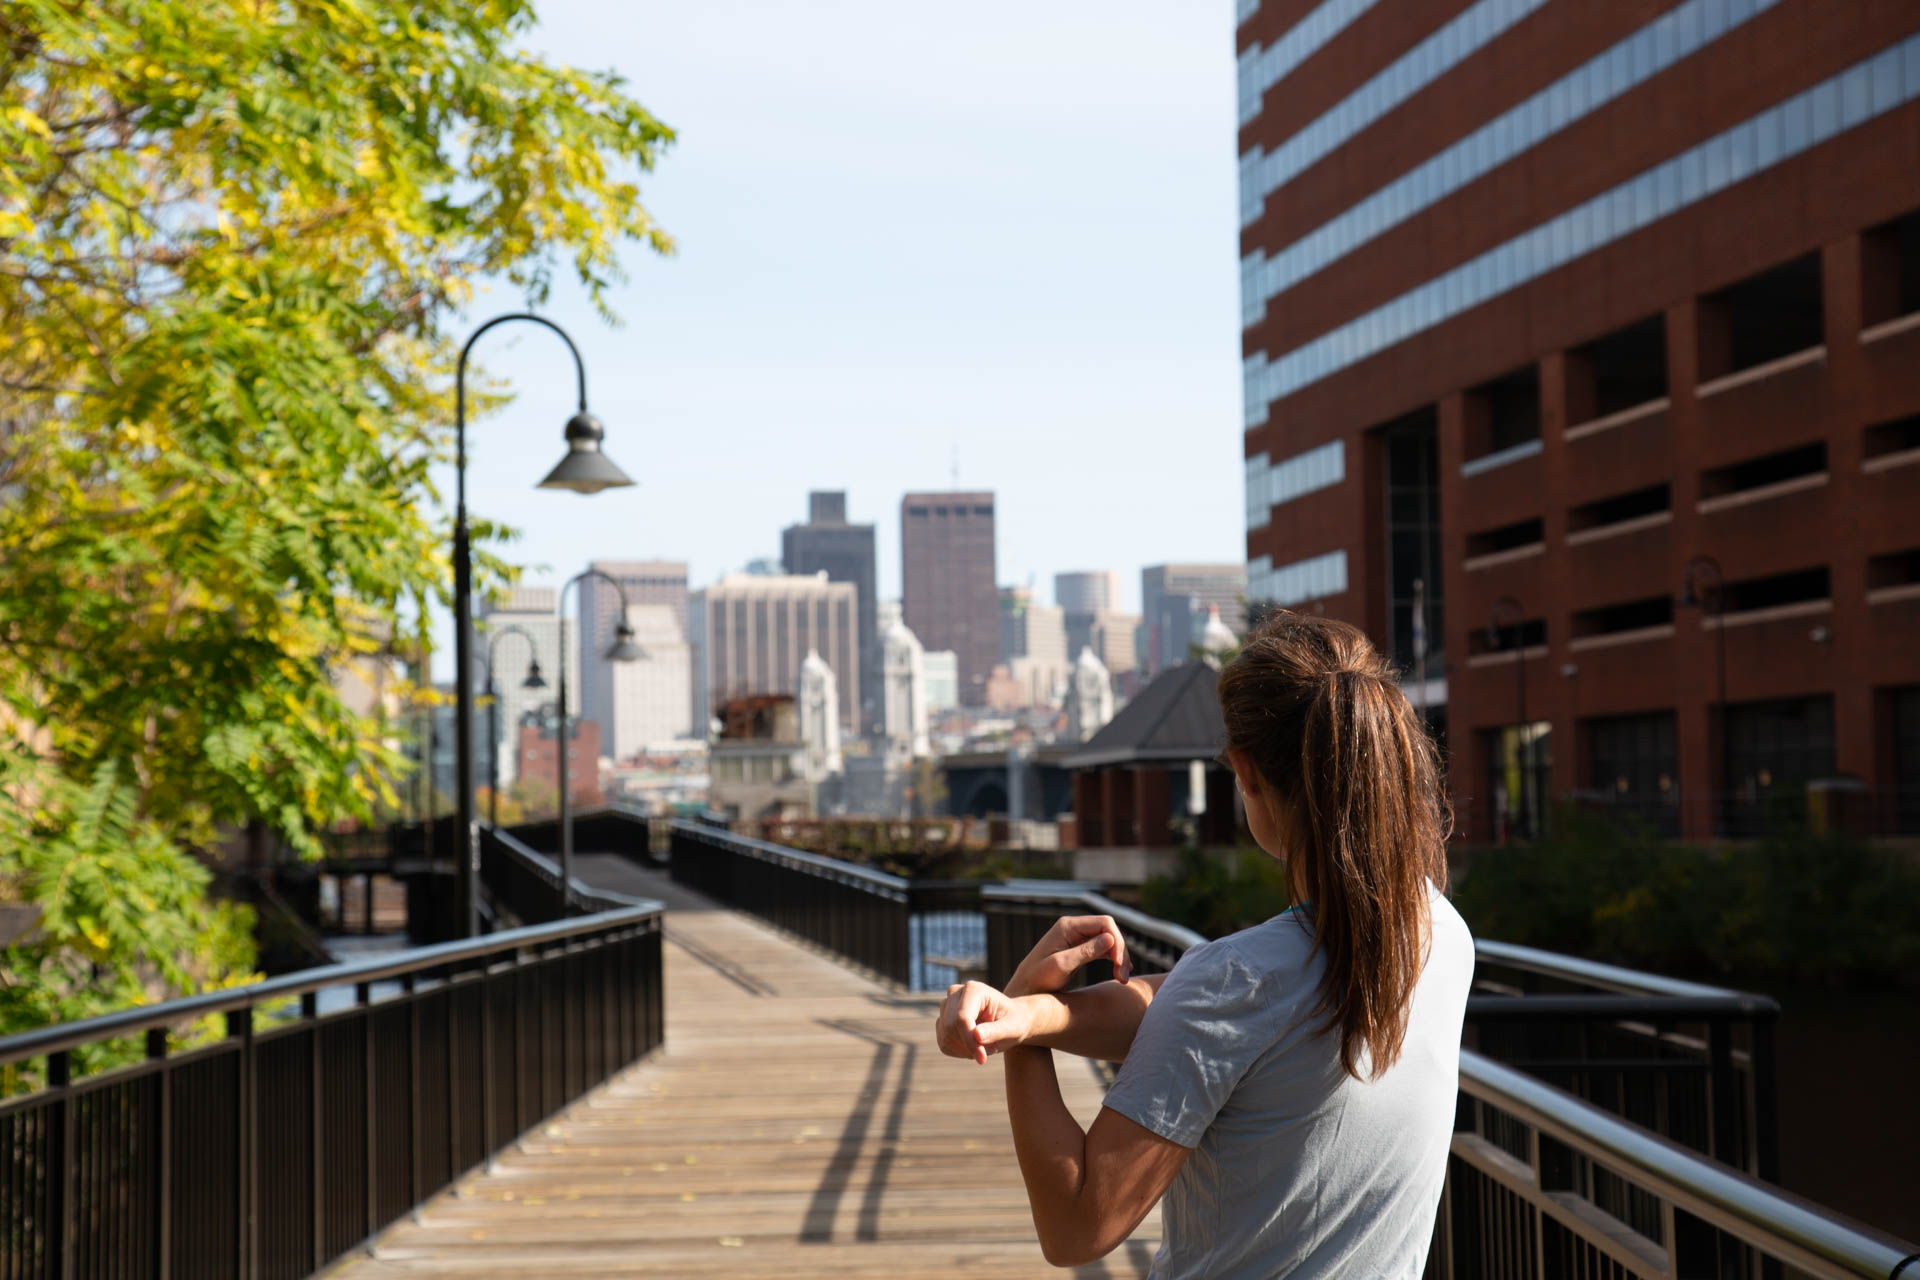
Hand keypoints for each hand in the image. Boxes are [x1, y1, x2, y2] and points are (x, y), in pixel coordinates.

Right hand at [936, 980, 1034, 1063]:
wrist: (1009, 1021)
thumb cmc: (1014, 1022)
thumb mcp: (1013, 1028)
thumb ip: (996, 1031)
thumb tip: (977, 1035)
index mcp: (973, 989)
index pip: (962, 1018)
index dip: (969, 1041)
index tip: (983, 1059)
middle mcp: (955, 993)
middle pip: (950, 1027)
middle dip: (969, 1046)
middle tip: (990, 1051)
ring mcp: (946, 1006)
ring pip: (946, 1037)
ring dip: (966, 1050)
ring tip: (986, 1047)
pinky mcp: (942, 1021)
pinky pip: (944, 1044)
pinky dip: (960, 1052)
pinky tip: (975, 1047)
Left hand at [1006, 915, 1128, 997]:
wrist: (1025, 991)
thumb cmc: (1039, 979)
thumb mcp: (1062, 966)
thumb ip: (1086, 951)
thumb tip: (1110, 938)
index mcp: (1068, 926)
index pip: (1104, 923)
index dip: (1117, 941)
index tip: (1119, 965)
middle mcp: (1074, 928)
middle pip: (1109, 931)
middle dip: (1120, 952)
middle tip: (1123, 977)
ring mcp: (1077, 938)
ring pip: (1109, 941)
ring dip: (1119, 958)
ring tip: (1122, 979)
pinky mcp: (1080, 949)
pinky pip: (1103, 950)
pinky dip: (1113, 960)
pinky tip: (1120, 974)